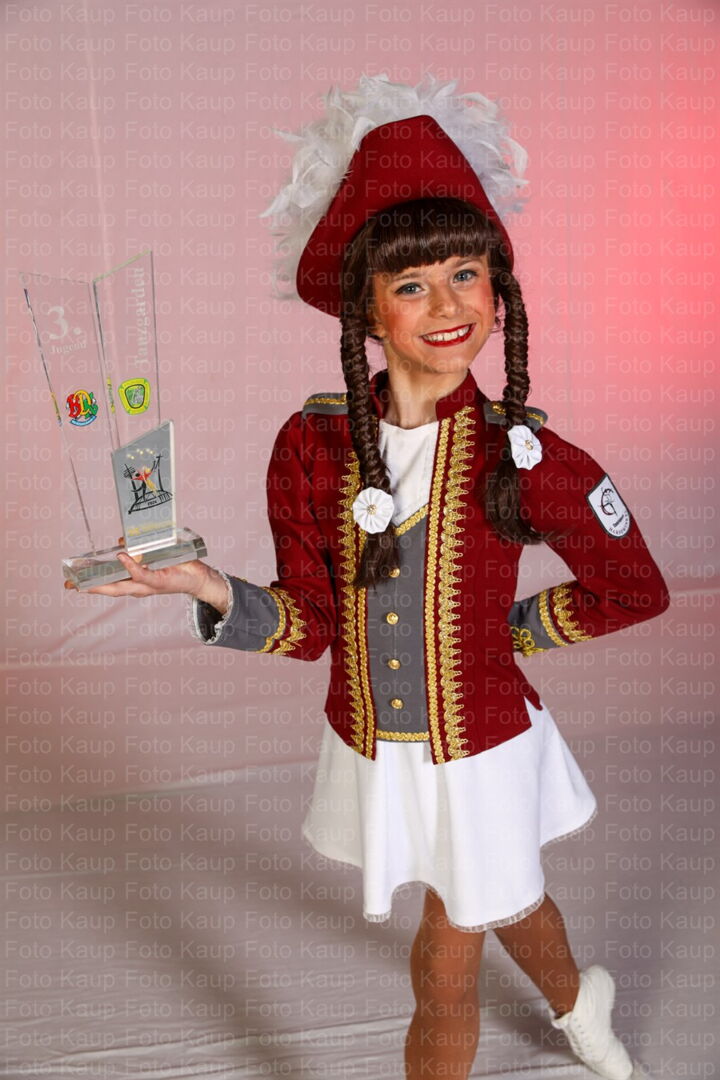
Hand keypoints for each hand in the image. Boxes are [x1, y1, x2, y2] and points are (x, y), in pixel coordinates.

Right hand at [65, 538, 210, 599]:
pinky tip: (121, 558)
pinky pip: (141, 574)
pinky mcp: (157, 581)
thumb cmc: (176, 565)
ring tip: (86, 578)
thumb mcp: (152, 556)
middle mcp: (138, 587)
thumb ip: (136, 550)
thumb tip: (120, 542)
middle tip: (70, 584)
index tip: (73, 583)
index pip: (110, 584)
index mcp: (135, 582)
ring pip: (122, 586)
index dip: (91, 584)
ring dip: (104, 582)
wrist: (198, 576)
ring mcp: (147, 585)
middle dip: (89, 587)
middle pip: (110, 589)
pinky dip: (131, 567)